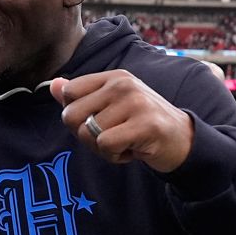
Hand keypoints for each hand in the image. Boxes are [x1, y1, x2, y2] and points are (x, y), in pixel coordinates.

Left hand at [49, 70, 194, 172]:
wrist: (182, 140)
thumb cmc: (140, 124)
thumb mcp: (110, 106)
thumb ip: (81, 96)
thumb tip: (53, 85)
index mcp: (113, 78)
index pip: (68, 92)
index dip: (75, 115)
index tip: (98, 121)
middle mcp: (123, 85)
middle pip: (71, 115)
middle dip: (84, 135)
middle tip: (110, 137)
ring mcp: (135, 102)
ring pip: (88, 133)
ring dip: (102, 149)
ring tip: (125, 142)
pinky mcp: (145, 124)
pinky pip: (105, 145)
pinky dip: (114, 156)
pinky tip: (132, 150)